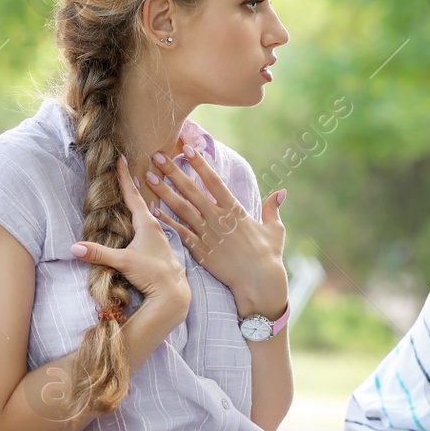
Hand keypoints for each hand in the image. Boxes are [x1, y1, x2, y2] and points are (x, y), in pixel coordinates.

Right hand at [69, 156, 190, 313]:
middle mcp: (155, 227)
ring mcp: (159, 238)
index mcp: (147, 224)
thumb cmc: (152, 274)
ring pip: (146, 214)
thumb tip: (73, 248)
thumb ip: (98, 254)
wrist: (173, 294)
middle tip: (126, 169)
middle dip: (131, 186)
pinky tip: (141, 223)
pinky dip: (142, 219)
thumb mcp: (122, 262)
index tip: (121, 158)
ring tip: (132, 192)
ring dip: (138, 203)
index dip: (124, 177)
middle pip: (140, 201)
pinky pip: (148, 228)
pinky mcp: (159, 250)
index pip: (132, 195)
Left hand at [146, 143, 287, 317]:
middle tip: (156, 156)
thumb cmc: (269, 256)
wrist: (258, 282)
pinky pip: (179, 232)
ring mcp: (207, 234)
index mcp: (235, 209)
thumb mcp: (275, 229)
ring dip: (163, 191)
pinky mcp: (200, 250)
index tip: (186, 148)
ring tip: (148, 177)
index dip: (199, 163)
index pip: (213, 180)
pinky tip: (152, 209)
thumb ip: (273, 209)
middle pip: (191, 190)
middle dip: (173, 171)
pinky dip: (165, 220)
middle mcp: (218, 218)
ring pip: (181, 208)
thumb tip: (281, 192)